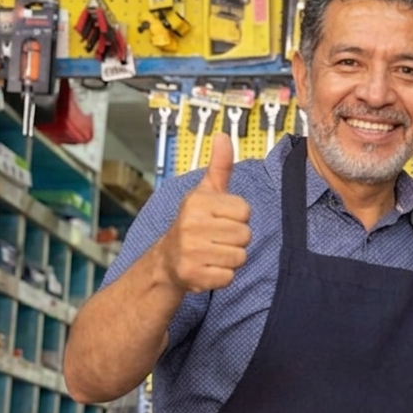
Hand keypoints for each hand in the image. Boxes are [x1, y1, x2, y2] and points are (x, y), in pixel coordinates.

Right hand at [158, 133, 251, 292]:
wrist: (166, 261)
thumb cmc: (193, 223)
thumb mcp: (206, 192)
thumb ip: (220, 166)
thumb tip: (224, 136)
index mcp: (197, 202)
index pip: (245, 211)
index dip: (237, 218)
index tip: (220, 220)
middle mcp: (191, 224)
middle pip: (245, 235)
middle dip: (235, 240)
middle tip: (215, 239)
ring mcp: (190, 251)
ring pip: (240, 257)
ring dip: (230, 259)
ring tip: (212, 253)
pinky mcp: (193, 275)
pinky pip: (229, 277)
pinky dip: (222, 276)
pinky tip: (207, 268)